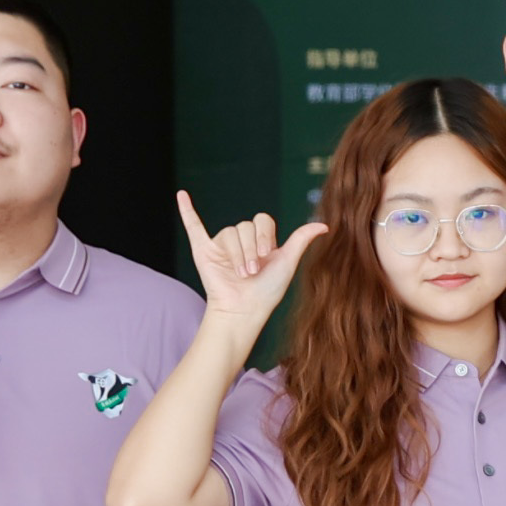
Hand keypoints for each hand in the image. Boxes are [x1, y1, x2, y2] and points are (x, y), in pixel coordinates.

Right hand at [174, 190, 325, 347]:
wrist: (244, 310)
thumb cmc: (267, 291)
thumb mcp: (287, 263)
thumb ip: (301, 240)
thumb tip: (324, 224)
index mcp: (261, 240)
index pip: (262, 220)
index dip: (263, 234)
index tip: (266, 254)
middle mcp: (242, 240)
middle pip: (244, 226)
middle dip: (249, 250)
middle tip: (251, 272)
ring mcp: (222, 244)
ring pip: (229, 233)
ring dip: (236, 255)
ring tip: (239, 274)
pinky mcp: (203, 250)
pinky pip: (194, 226)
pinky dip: (186, 210)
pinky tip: (181, 195)